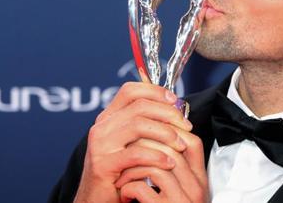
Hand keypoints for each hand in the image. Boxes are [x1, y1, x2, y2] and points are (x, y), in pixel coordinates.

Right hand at [73, 82, 192, 202]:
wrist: (97, 201)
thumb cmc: (119, 173)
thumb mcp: (130, 144)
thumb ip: (145, 126)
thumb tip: (174, 110)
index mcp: (108, 118)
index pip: (131, 91)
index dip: (155, 91)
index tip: (176, 101)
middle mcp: (101, 127)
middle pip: (139, 106)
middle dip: (168, 113)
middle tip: (186, 126)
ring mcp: (100, 145)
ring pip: (138, 125)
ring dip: (166, 133)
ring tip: (180, 145)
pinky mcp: (103, 165)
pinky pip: (135, 153)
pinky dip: (157, 156)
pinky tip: (169, 162)